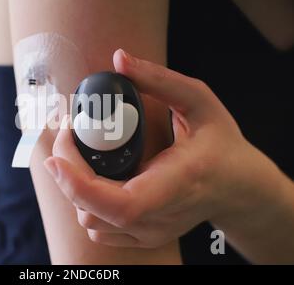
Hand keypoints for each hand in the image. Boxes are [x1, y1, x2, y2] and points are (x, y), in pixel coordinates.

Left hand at [43, 49, 289, 250]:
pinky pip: (97, 225)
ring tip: (83, 151)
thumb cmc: (222, 144)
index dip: (79, 184)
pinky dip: (86, 199)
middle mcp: (162, 217)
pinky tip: (96, 173)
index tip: (56, 156)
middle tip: (70, 134)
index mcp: (179, 181)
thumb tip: (119, 58)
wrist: (239, 188)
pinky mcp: (143, 236)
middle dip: (67, 171)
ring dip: (74, 184)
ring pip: (89, 220)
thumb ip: (159, 79)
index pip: (122, 204)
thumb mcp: (200, 101)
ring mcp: (152, 232)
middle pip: (92, 210)